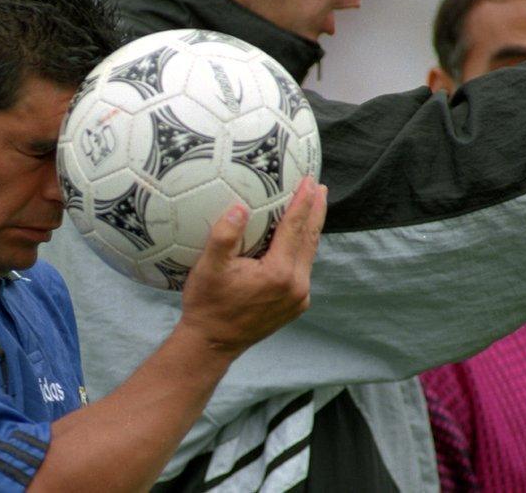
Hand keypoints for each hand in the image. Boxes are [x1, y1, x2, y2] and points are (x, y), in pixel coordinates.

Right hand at [178, 176, 326, 358]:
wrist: (212, 343)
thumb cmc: (206, 304)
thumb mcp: (208, 268)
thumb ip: (224, 236)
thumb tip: (240, 208)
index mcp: (278, 273)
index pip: (295, 228)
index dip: (302, 202)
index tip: (308, 181)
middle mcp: (296, 286)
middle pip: (310, 239)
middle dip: (316, 211)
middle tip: (319, 187)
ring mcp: (298, 298)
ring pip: (308, 255)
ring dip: (311, 230)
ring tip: (313, 208)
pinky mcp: (295, 306)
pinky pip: (303, 270)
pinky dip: (302, 250)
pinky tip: (297, 241)